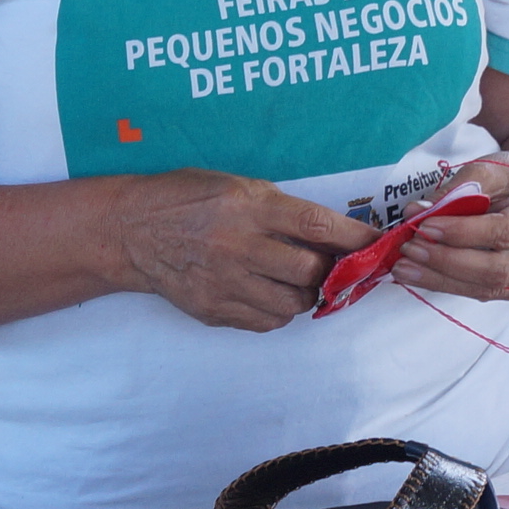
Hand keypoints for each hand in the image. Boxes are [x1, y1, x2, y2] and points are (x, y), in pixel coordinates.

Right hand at [113, 170, 370, 333]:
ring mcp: (225, 282)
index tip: (377, 245)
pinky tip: (268, 293)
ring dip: (305, 295)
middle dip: (329, 273)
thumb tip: (330, 236)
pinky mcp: (214, 309)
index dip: (355, 239)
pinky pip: (266, 321)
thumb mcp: (236, 186)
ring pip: (293, 304)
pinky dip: (278, 310)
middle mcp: (239, 246)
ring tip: (294, 280)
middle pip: (310, 273)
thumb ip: (279, 210)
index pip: (317, 226)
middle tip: (330, 267)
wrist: (131, 231)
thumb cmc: (186, 198)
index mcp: (249, 206)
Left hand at [395, 155, 508, 302]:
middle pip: (497, 269)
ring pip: (486, 287)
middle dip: (447, 261)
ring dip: (440, 279)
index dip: (463, 232)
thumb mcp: (494, 168)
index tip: (426, 225)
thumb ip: (458, 188)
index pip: (505, 231)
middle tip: (410, 249)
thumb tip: (419, 211)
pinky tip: (418, 274)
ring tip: (404, 267)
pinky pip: (479, 292)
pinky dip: (446, 284)